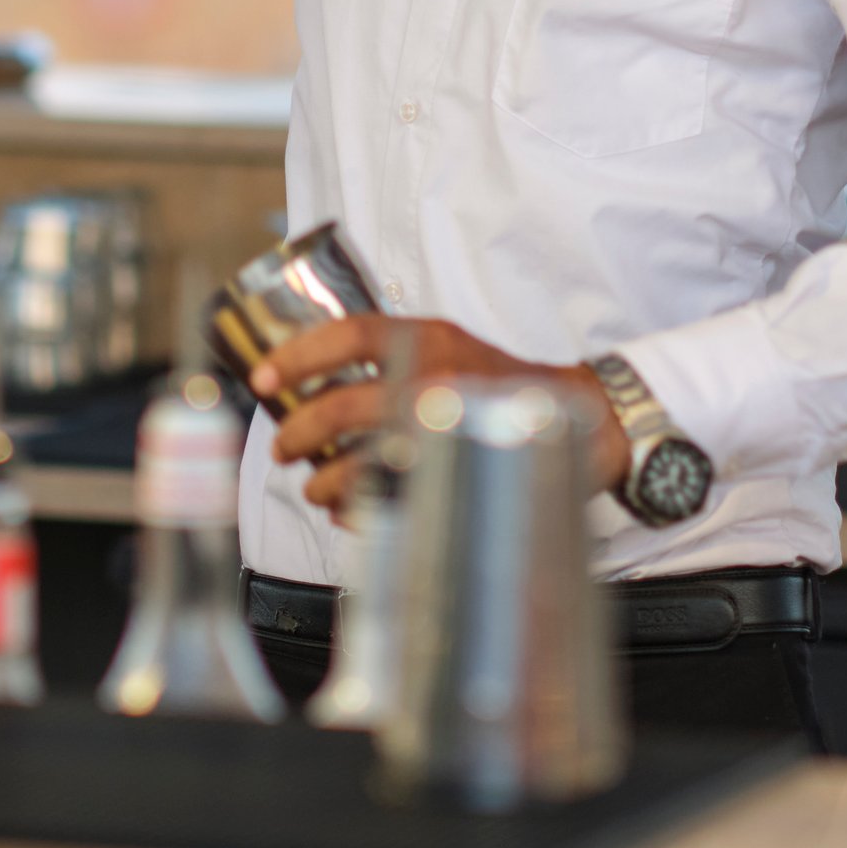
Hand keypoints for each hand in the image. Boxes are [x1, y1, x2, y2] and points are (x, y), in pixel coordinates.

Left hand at [244, 314, 631, 518]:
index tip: (262, 380)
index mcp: (430, 337)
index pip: (351, 334)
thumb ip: (394, 356)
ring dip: (324, 482)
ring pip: (360, 462)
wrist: (583, 418)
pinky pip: (392, 499)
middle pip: (343, 407)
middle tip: (283, 450)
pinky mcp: (459, 473)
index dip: (298, 356)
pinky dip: (360, 511)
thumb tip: (315, 385)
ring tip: (314, 490)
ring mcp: (448, 428)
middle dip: (298, 434)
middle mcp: (437, 377)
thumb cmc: (498, 384)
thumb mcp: (448, 348)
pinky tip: (350, 513)